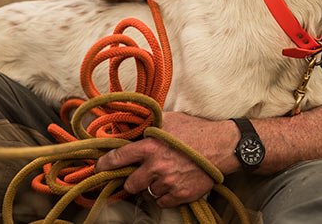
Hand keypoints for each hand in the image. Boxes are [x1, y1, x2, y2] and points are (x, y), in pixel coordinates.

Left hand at [95, 113, 239, 207]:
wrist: (223, 146)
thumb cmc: (197, 130)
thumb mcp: (171, 120)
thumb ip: (149, 124)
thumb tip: (130, 126)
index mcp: (150, 146)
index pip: (118, 158)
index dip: (105, 164)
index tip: (99, 168)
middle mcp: (156, 166)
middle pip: (130, 184)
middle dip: (134, 179)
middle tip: (142, 173)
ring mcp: (168, 182)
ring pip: (148, 193)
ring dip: (152, 186)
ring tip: (165, 175)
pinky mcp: (180, 194)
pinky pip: (163, 202)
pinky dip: (165, 195)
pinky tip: (174, 183)